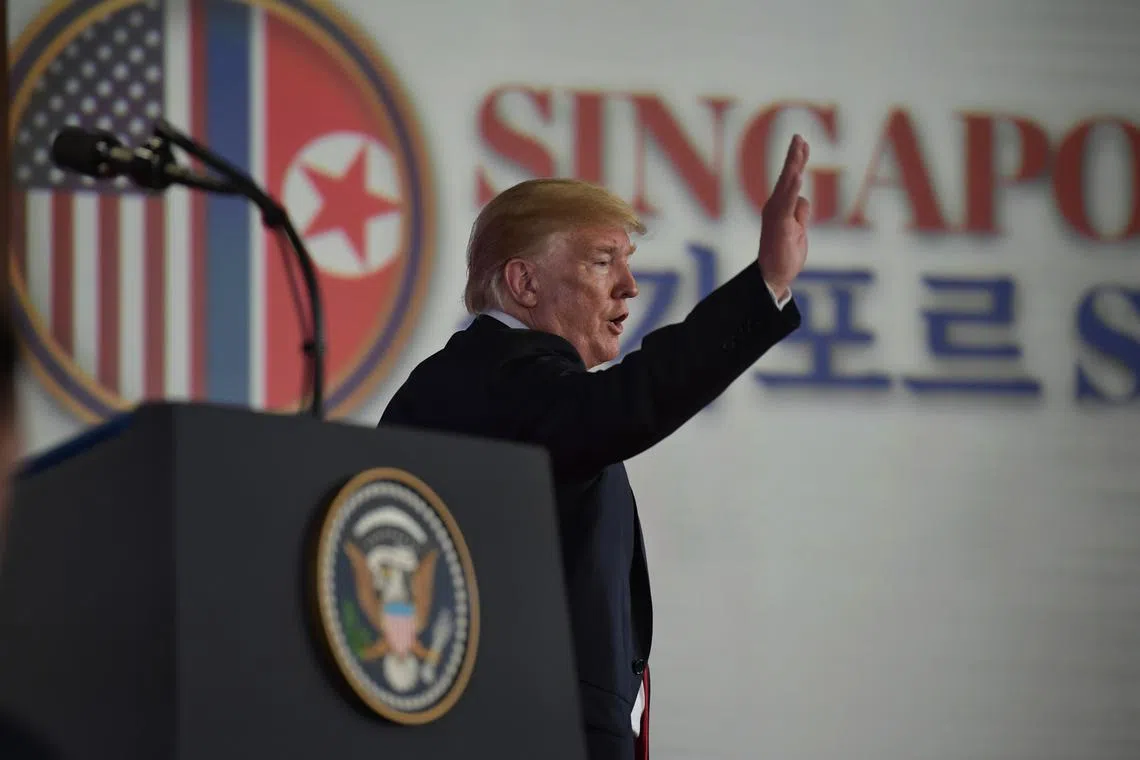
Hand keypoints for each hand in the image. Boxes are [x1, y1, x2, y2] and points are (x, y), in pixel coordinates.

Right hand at [757, 135, 810, 297]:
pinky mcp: (779, 225)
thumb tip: (803, 199)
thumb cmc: (784, 256)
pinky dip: (791, 189)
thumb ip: (800, 213)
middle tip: (799, 136)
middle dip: (793, 155)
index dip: (797, 160)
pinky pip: (787, 203)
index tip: (802, 142)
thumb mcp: (799, 230)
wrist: (773, 277)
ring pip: (786, 186)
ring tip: (798, 149)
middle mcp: (775, 207)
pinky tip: (797, 176)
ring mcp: (776, 215)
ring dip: (793, 166)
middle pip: (786, 176)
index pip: (790, 179)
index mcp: (780, 207)